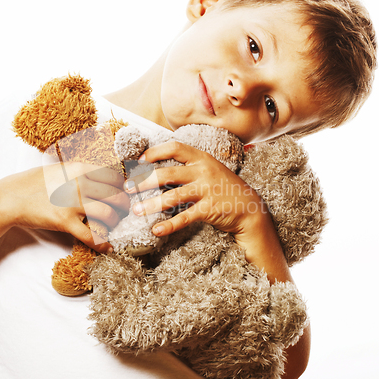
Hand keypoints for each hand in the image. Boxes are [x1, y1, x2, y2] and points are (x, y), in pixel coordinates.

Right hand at [0, 162, 128, 252]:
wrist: (10, 197)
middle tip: (124, 211)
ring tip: (113, 226)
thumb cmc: (34, 182)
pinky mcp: (64, 221)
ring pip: (108, 214)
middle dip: (124, 205)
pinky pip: (90, 235)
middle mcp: (79, 184)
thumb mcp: (60, 168)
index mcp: (79, 168)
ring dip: (115, 222)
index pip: (113, 176)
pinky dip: (102, 243)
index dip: (122, 187)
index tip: (123, 193)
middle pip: (115, 195)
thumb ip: (80, 171)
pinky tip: (108, 247)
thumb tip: (101, 175)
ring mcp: (72, 203)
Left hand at [125, 141, 265, 241]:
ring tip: (136, 210)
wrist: (249, 206)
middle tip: (128, 189)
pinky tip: (156, 230)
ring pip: (173, 196)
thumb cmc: (222, 187)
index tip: (139, 161)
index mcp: (201, 158)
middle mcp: (203, 171)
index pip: (174, 148)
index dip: (154, 152)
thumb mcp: (208, 169)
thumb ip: (188, 167)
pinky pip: (184, 217)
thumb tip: (157, 169)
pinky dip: (169, 225)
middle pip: (167, 173)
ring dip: (151, 204)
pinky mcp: (209, 209)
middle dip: (144, 181)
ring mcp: (207, 190)